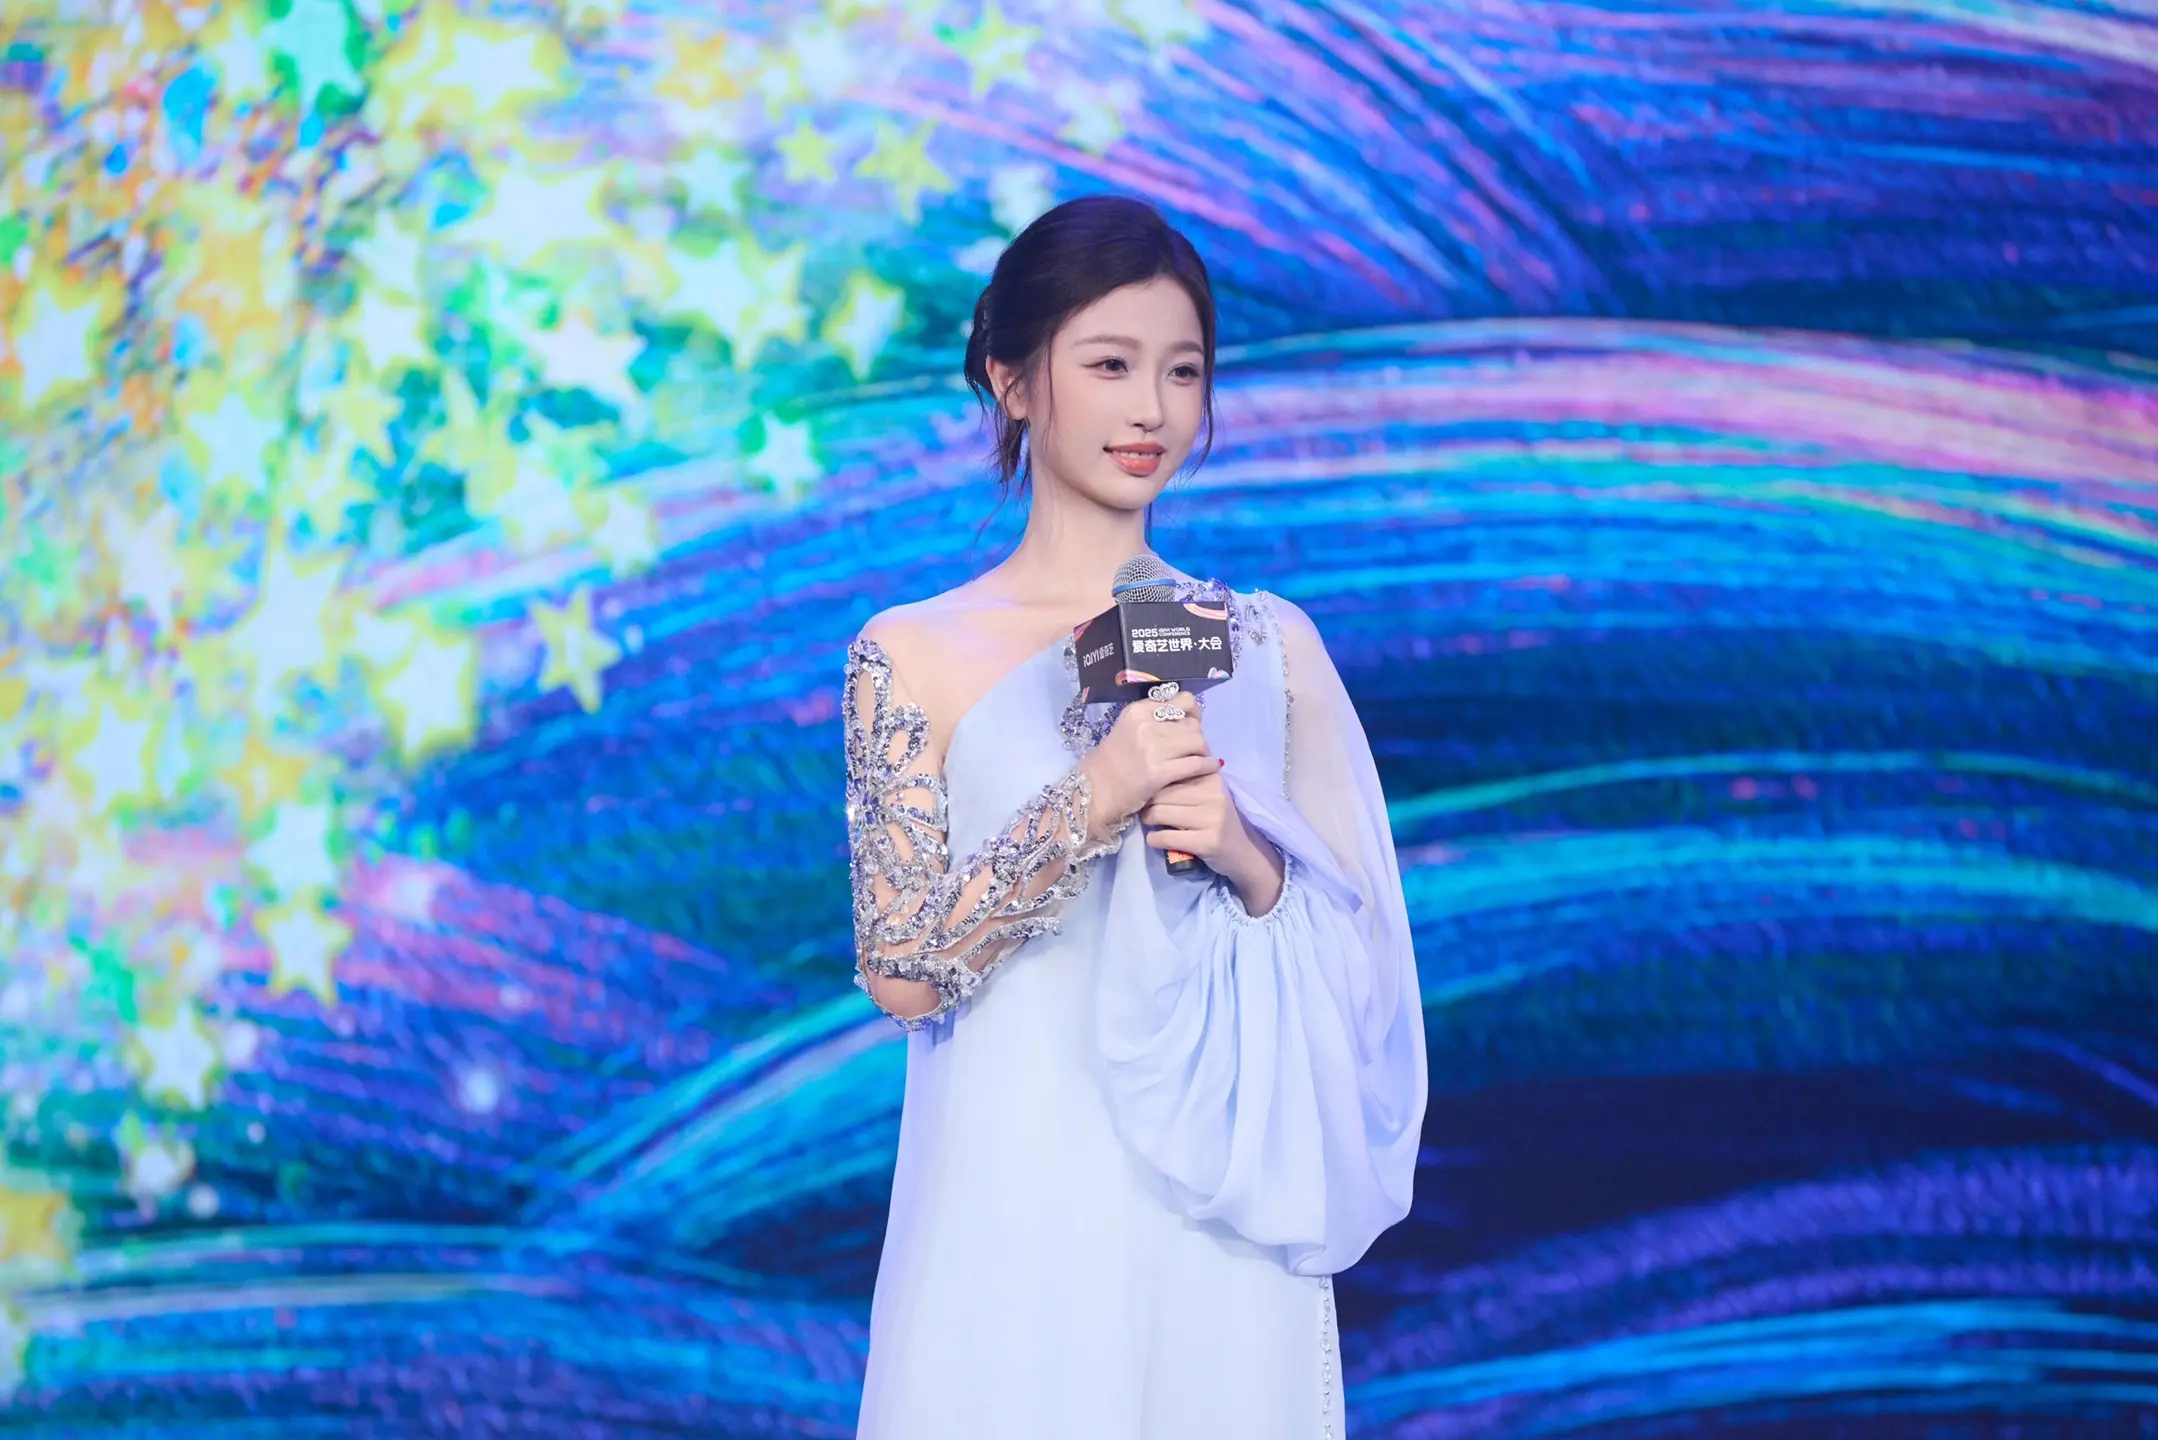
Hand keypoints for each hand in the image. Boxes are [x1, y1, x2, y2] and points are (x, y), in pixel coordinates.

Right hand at [1077, 687, 1219, 844]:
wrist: (1094, 791)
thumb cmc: (1113, 762)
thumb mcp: (1129, 729)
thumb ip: (1154, 720)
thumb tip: (1190, 717)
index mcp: (1139, 710)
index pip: (1183, 701)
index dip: (1193, 714)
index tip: (1192, 725)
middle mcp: (1145, 724)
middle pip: (1192, 724)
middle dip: (1198, 736)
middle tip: (1195, 749)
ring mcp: (1152, 748)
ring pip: (1198, 741)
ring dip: (1203, 751)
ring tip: (1200, 759)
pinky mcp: (1158, 772)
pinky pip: (1196, 764)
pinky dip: (1208, 766)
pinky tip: (1211, 768)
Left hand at [1138, 769, 1242, 866]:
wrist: (1243, 851)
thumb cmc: (1218, 819)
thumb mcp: (1208, 794)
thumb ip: (1187, 780)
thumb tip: (1148, 772)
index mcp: (1212, 777)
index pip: (1171, 773)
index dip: (1154, 785)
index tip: (1148, 793)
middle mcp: (1214, 795)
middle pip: (1161, 794)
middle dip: (1147, 803)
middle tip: (1145, 811)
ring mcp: (1212, 819)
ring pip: (1159, 813)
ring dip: (1147, 820)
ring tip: (1149, 823)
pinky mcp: (1206, 842)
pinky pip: (1165, 837)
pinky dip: (1154, 839)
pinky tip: (1155, 839)